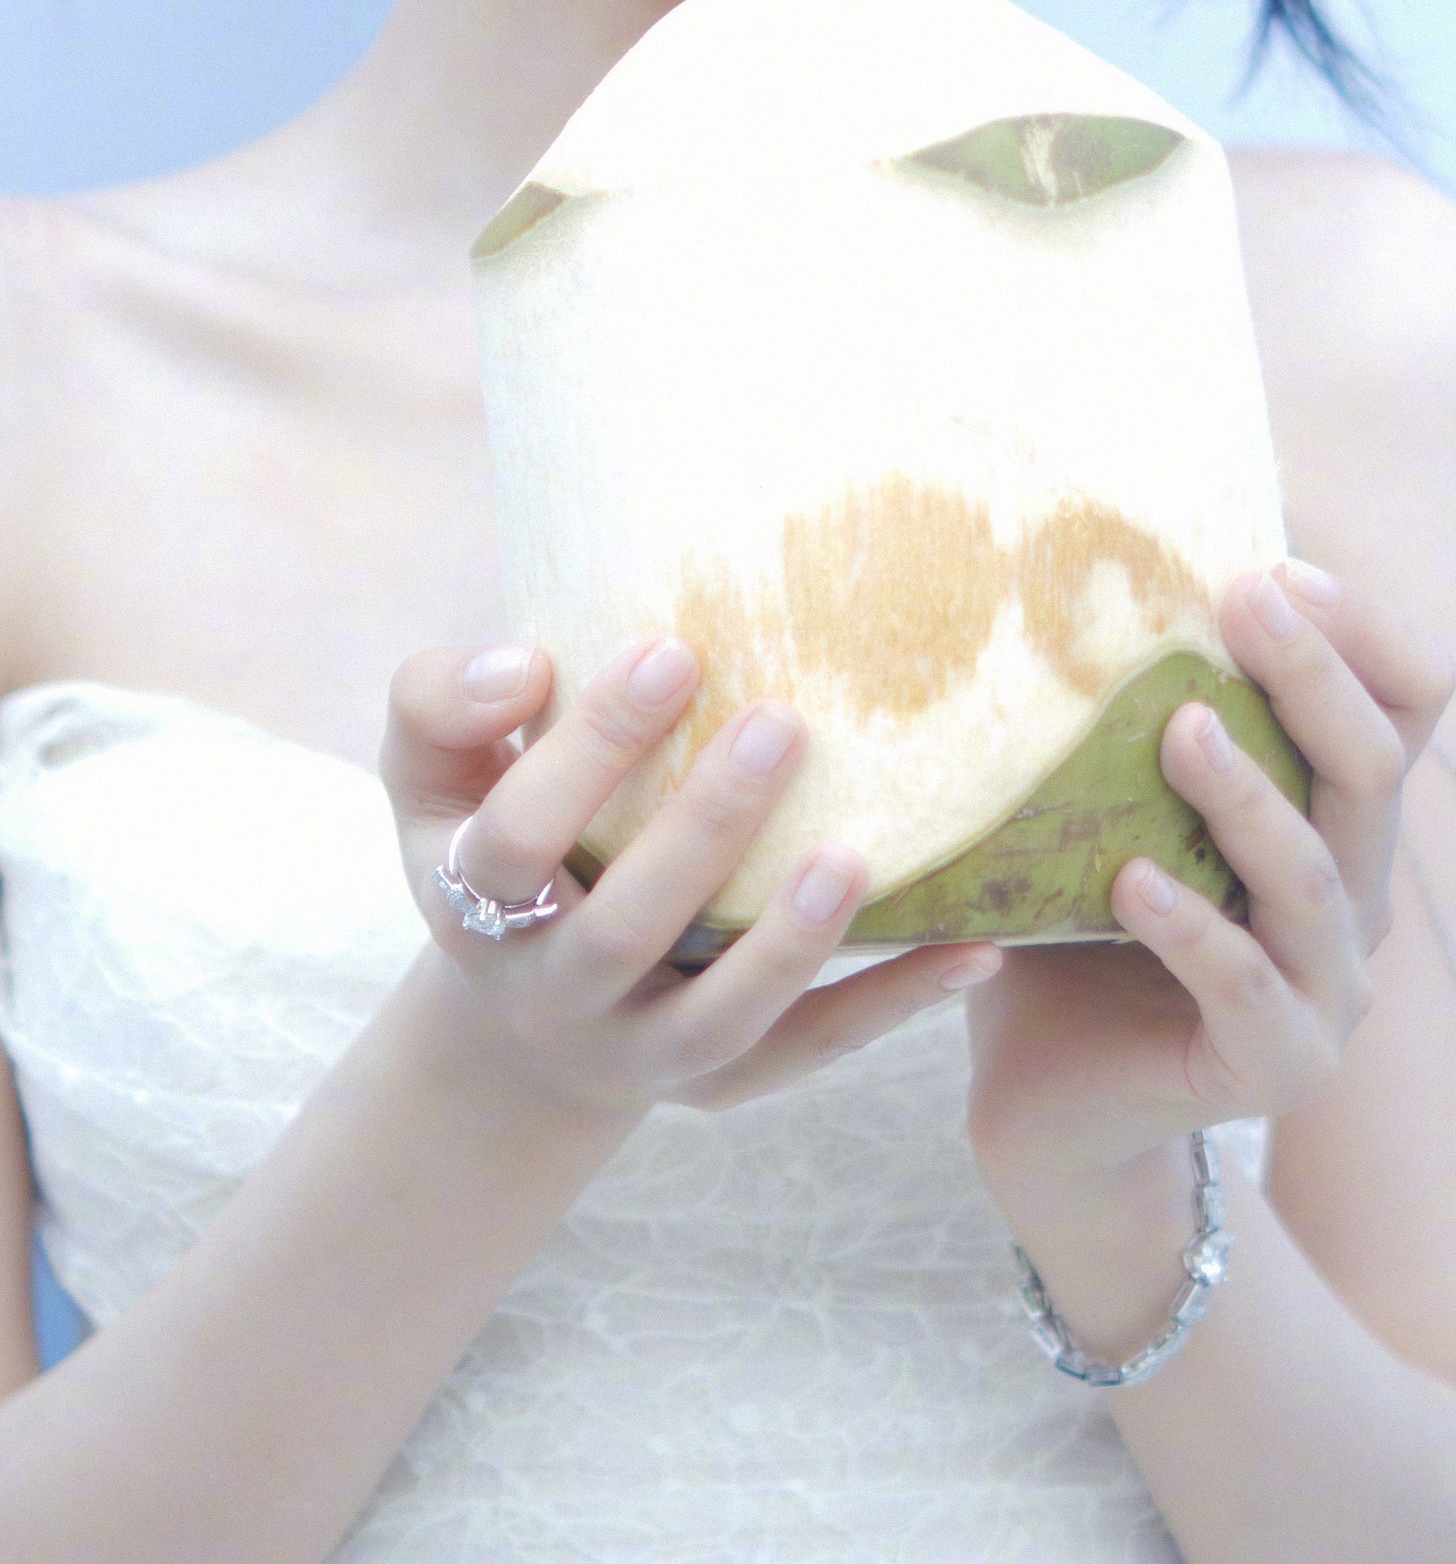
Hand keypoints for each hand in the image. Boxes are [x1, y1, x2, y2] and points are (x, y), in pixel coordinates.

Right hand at [381, 633, 998, 1127]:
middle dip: (702, 829)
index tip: (670, 651)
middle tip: (780, 722)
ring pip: (716, 1018)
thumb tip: (525, 662)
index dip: (587, 749)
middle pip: (622, 927)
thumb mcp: (434, 772)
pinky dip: (891, 1005)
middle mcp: (551, 989)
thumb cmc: (493, 837)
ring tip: (856, 852)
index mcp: (471, 901)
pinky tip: (976, 949)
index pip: (516, 835)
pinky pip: (809, 1052)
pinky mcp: (718, 1083)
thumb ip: (444, 701)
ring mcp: (637, 1050)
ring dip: (791, 943)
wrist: (514, 1014)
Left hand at [965, 561, 1455, 1201]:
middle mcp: (1352, 896)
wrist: (1050, 1098)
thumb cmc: (1072, 925)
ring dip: (1249, 795)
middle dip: (1311, 673)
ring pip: (1314, 876)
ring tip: (1181, 728)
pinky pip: (1246, 987)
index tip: (1275, 566)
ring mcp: (1325, 989)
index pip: (1401, 706)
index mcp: (1333, 819)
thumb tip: (1056, 573)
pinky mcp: (1275, 1066)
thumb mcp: (1105, 803)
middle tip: (1243, 597)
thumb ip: (1116, 716)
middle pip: (1371, 766)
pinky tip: (1132, 881)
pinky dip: (1192, 929)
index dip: (1360, 632)